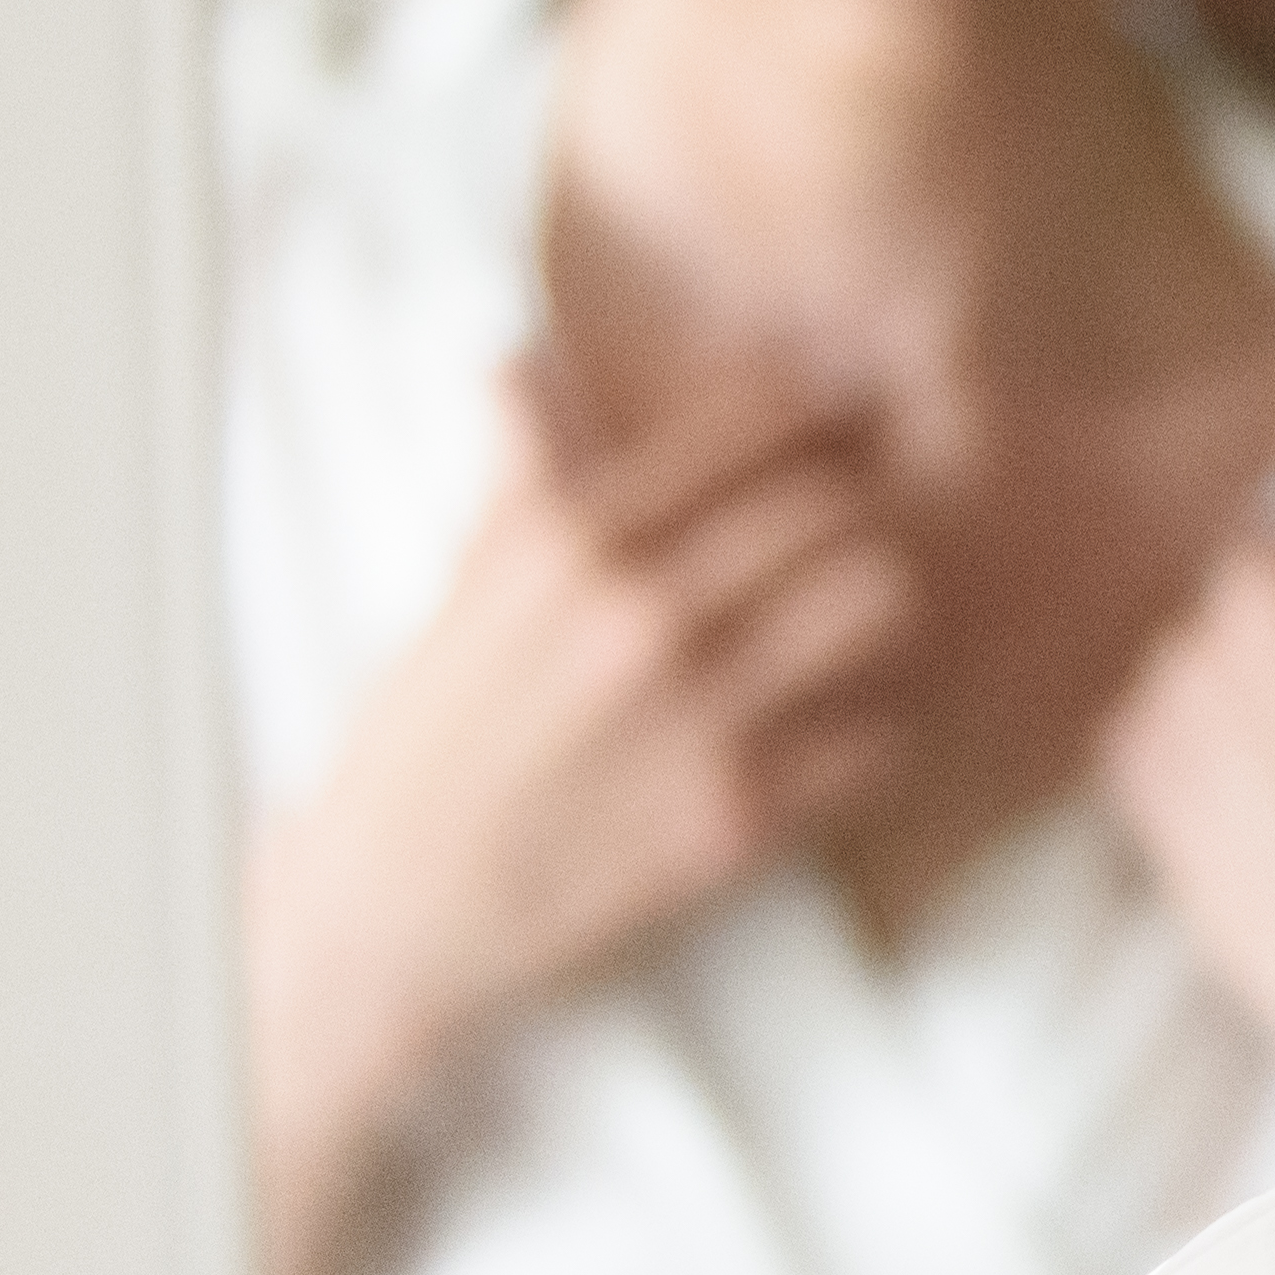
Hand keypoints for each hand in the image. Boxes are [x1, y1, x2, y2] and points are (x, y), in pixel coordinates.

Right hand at [246, 362, 916, 1274]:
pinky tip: (841, 736)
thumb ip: (521, 473)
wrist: (388, 913)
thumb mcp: (461, 588)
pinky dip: (874, 733)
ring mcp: (695, 715)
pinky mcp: (735, 817)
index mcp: (569, 537)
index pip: (752, 425)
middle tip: (854, 539)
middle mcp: (640, 611)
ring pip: (879, 603)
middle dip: (858, 515)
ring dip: (886, 611)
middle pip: (836, 506)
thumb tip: (522, 362)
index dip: (816, 417)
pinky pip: (876, 739)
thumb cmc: (427, 741)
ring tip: (858, 629)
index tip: (837, 428)